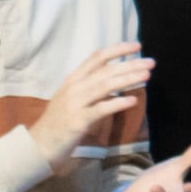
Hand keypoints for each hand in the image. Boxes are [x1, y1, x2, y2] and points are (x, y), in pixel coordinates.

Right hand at [34, 42, 155, 160]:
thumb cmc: (60, 121)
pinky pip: (101, 109)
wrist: (39, 145)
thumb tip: (120, 77)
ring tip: (147, 76)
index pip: (96, 58)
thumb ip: (92, 86)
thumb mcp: (73, 98)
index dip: (117, 50)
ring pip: (104, 86)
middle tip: (151, 62)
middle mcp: (73, 88)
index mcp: (72, 80)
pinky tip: (133, 100)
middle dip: (130, 65)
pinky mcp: (78, 121)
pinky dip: (118, 103)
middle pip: (105, 71)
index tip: (137, 46)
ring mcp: (74, 104)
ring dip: (128, 80)